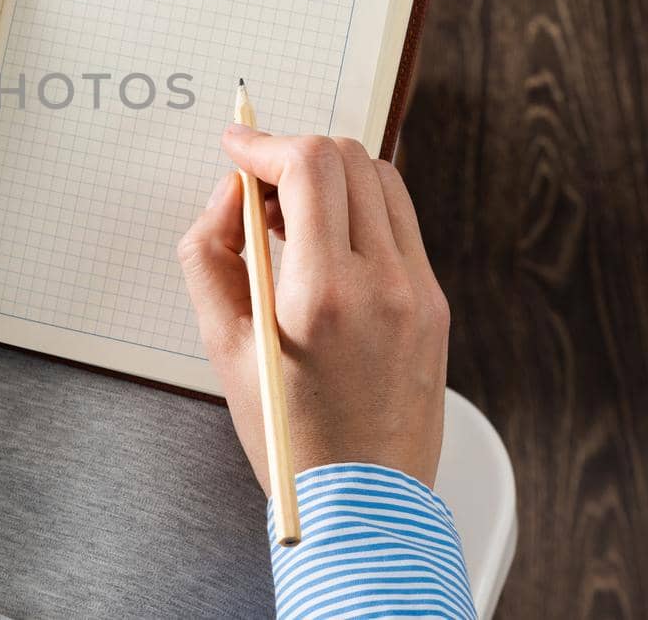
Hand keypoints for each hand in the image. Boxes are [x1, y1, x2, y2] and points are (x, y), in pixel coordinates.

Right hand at [176, 129, 449, 489]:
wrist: (364, 502)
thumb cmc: (288, 436)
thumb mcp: (223, 347)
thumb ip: (210, 255)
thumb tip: (229, 194)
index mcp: (323, 293)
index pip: (309, 166)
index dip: (264, 144)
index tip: (235, 147)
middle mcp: (384, 281)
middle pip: (348, 158)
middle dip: (293, 154)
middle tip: (255, 187)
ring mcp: (421, 291)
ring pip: (381, 180)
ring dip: (330, 176)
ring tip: (287, 215)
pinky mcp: (438, 304)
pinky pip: (400, 223)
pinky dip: (359, 210)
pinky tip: (324, 244)